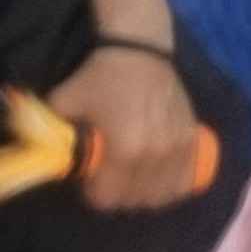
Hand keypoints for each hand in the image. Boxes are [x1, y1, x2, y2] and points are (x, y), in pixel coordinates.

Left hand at [46, 44, 198, 209]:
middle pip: (135, 200)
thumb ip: (56, 138)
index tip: (88, 177)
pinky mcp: (193, 139)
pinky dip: (171, 186)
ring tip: (133, 177)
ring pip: (162, 195)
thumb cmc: (101, 79)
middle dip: (117, 193)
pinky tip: (158, 175)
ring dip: (144, 193)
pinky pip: (186, 180)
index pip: (108, 198)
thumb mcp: (64, 105)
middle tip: (107, 176)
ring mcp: (179, 148)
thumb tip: (58, 160)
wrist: (141, 51)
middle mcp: (157, 155)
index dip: (91, 192)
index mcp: (126, 151)